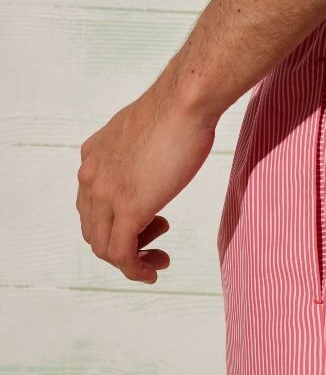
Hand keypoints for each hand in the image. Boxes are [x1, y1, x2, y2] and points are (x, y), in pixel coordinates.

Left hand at [76, 87, 216, 283]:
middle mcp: (91, 178)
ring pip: (104, 246)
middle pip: (94, 230)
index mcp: (92, 158)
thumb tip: (149, 162)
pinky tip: (151, 272)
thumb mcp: (143, 133)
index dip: (117, 222)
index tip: (149, 223)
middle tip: (158, 239)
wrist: (185, 103)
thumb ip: (136, 152)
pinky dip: (135, 270)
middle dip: (124, 242)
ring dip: (131, 260)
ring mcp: (106, 195)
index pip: (91, 206)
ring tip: (159, 257)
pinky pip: (122, 254)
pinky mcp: (129, 209)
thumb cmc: (177, 111)